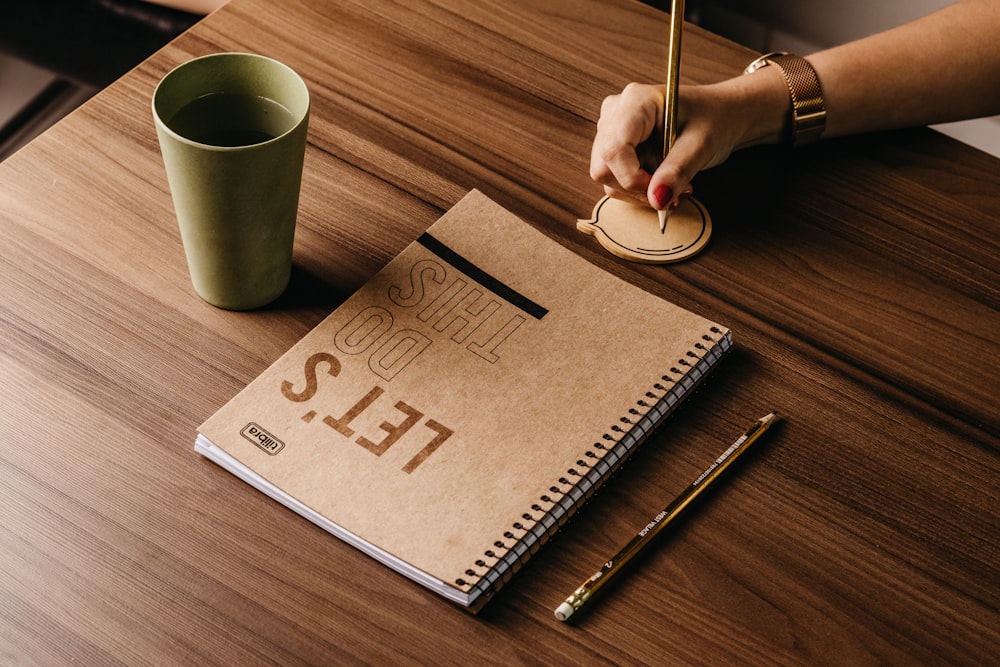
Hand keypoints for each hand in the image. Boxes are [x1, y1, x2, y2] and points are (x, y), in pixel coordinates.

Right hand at [590, 78, 782, 210]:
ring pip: (606, 176)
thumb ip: (678, 171)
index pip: (614, 149)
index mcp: (636, 101)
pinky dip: (637, 188)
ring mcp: (610, 128)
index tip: (661, 192)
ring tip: (673, 185)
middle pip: (604, 166)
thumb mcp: (701, 145)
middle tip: (672, 193)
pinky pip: (613, 178)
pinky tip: (662, 181)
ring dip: (638, 191)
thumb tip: (657, 200)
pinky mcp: (614, 145)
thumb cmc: (713, 119)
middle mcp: (615, 112)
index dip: (632, 179)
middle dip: (636, 188)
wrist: (719, 115)